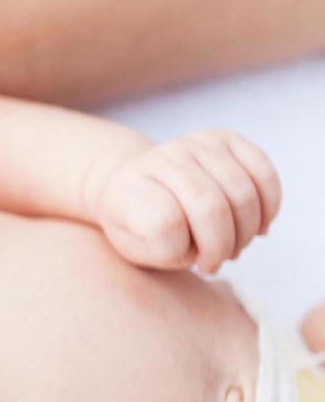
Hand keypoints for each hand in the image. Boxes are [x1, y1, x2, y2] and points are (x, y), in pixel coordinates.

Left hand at [88, 129, 280, 273]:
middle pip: (210, 207)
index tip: (186, 261)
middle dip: (221, 247)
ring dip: (246, 233)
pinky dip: (269, 207)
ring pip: (242, 193)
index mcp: (131, 186)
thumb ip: (163, 250)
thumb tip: (212, 243)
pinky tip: (259, 228)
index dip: (181, 252)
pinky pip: (263, 173)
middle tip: (215, 263)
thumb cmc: (137, 225)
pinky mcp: (226, 138)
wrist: (137, 185)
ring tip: (232, 249)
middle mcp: (164, 158)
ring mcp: (196, 144)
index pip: (165, 223)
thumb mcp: (135, 248)